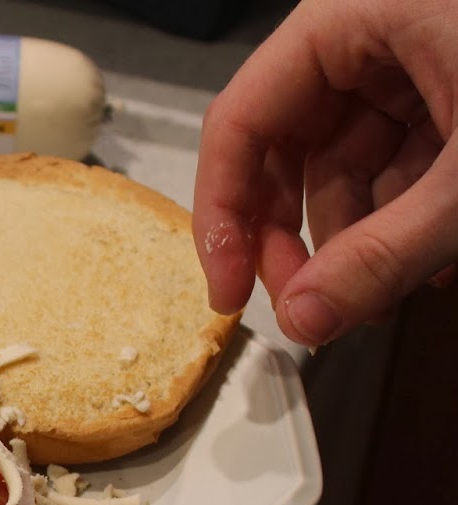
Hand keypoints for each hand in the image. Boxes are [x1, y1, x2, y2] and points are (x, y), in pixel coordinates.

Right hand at [193, 0, 457, 345]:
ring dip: (360, 238)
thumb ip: (386, 253)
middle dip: (301, 237)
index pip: (243, 120)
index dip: (223, 214)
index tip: (231, 293)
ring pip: (350, 162)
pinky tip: (431, 264)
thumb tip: (307, 323)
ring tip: (387, 295)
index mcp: (355, 15)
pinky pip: (404, 157)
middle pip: (291, 147)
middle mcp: (374, 28)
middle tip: (314, 309)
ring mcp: (419, 55)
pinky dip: (410, 214)